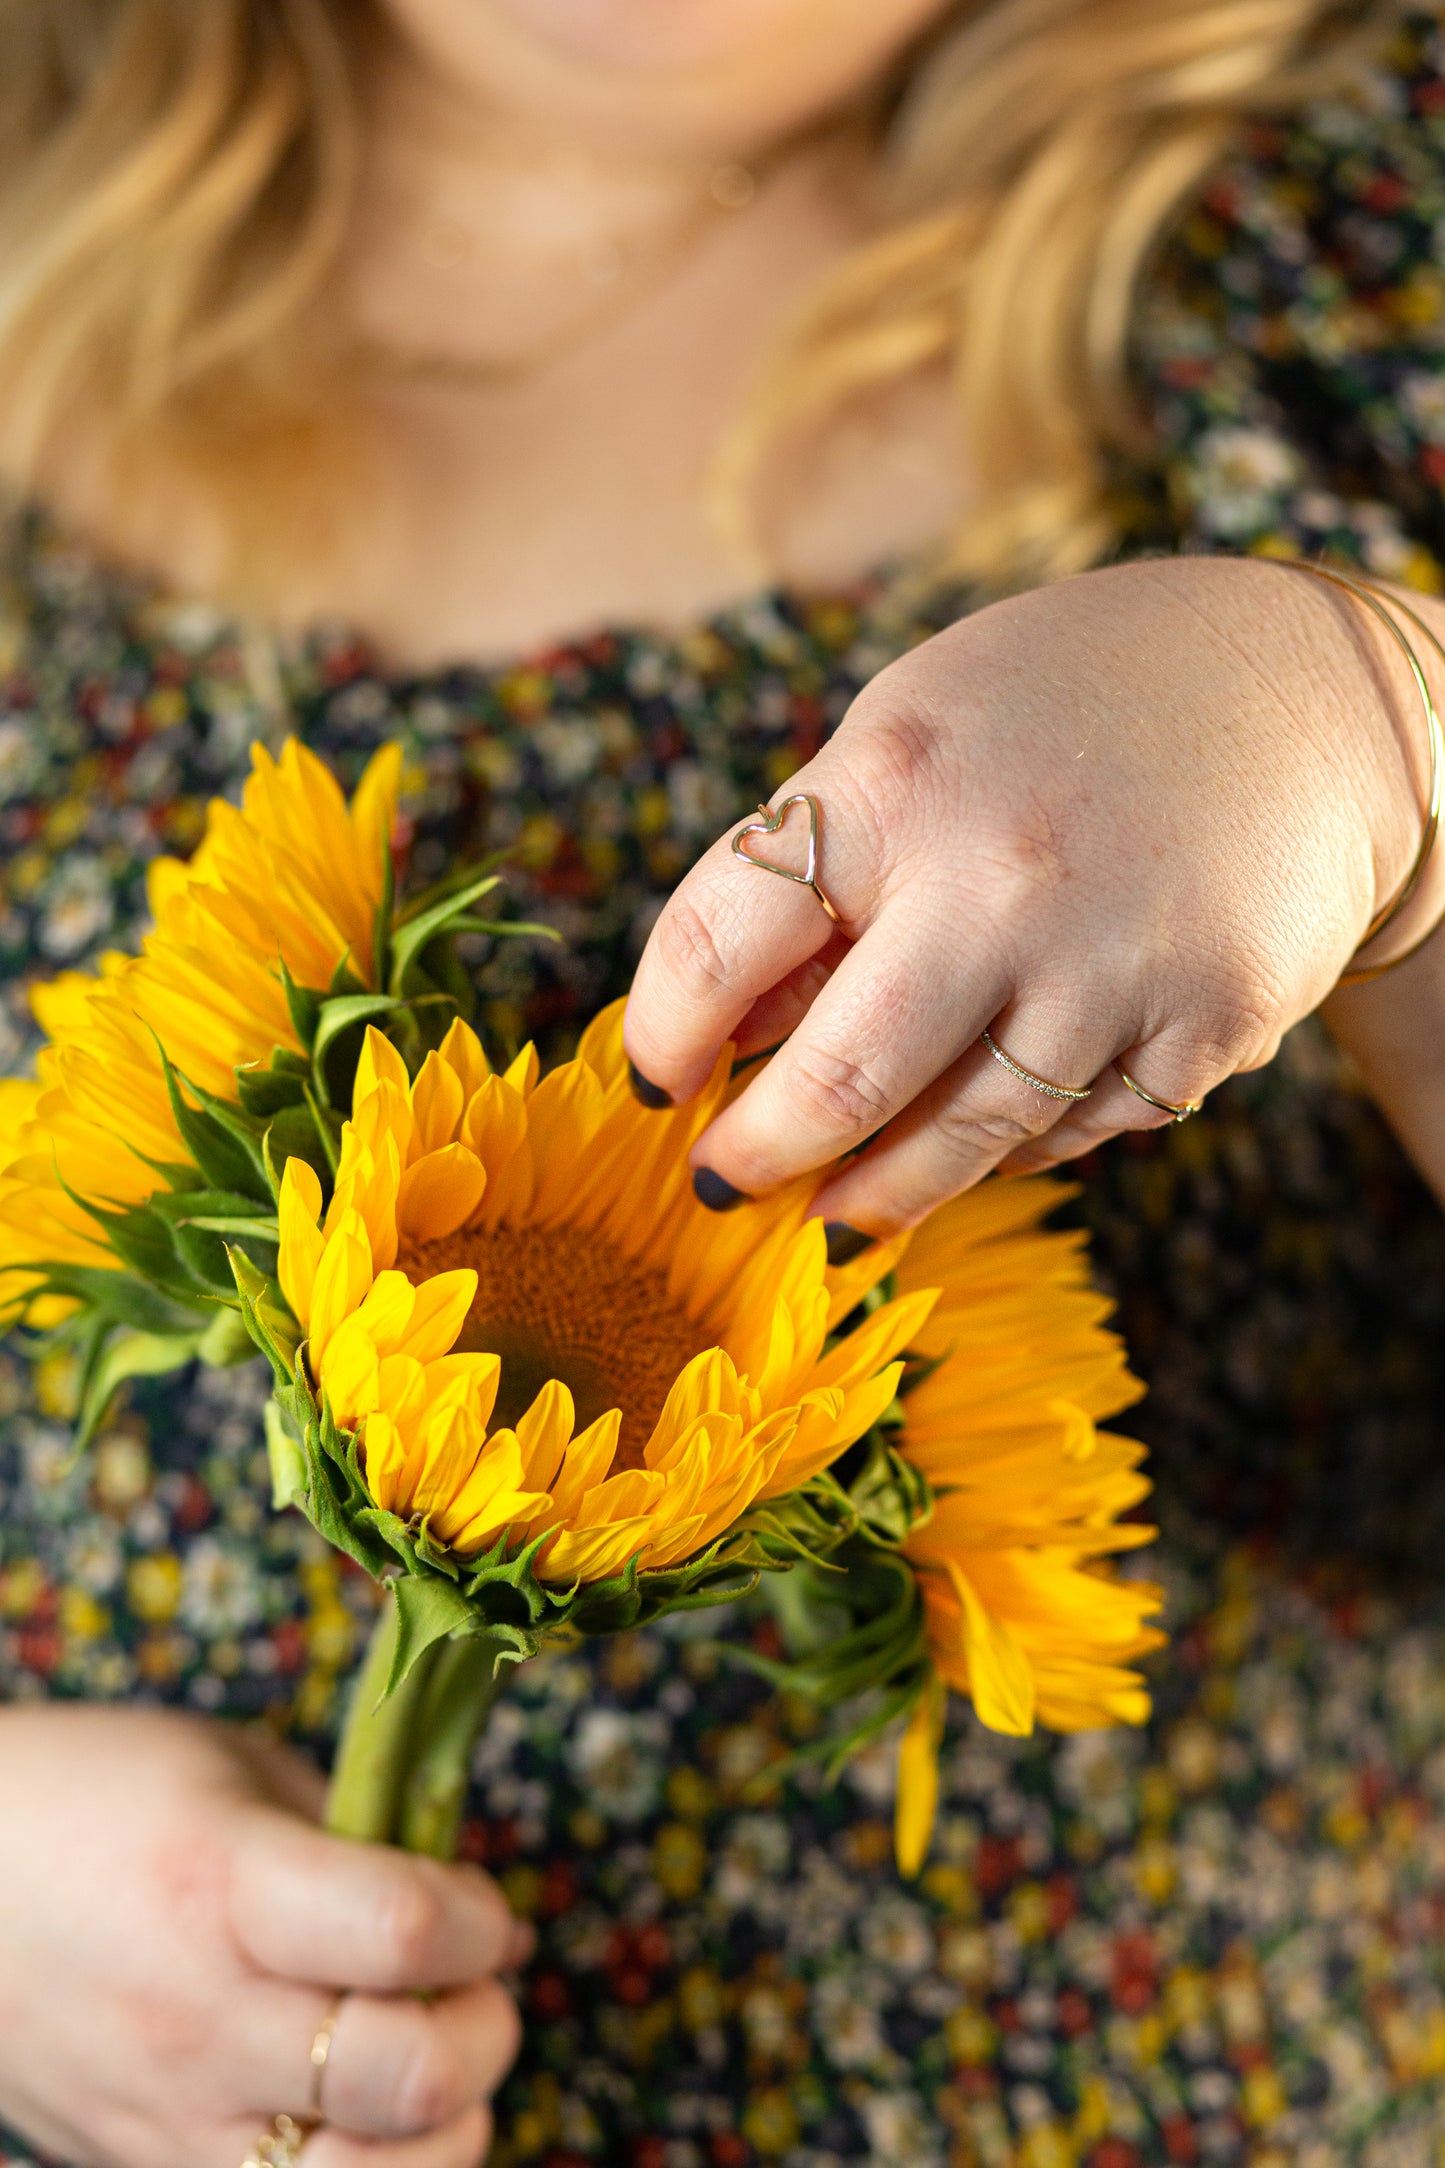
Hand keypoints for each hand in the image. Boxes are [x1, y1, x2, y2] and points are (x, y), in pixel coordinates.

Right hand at [0, 1704, 528, 2167]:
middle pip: (408, 2078)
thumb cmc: (106, 1796)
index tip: (480, 1904)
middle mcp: (201, 2020)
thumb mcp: (238, 1772)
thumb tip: (489, 1931)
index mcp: (224, 1883)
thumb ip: (368, 1844)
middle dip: (484, 2030)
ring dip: (440, 2128)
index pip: (405, 1931)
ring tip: (424, 2061)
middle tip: (469, 1987)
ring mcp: (173, 2123)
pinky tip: (361, 2114)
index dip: (481, 1918)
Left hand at [623, 555, 1444, 1241]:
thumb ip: (812, 871)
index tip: (656, 1082)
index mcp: (898, 779)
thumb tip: (721, 1031)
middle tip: (720, 1183)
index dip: (661, 1033)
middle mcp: (1002, 876)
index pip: (719, 940)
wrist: (1308, 701)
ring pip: (959, 1141)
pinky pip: (1069, 1135)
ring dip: (873, 1195)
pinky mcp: (1206, 1028)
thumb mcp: (913, 732)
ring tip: (831, 1215)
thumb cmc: (1063, 710)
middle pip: (836, 1084)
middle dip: (756, 1155)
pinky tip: (975, 1146)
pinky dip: (1006, 1151)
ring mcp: (1115, 962)